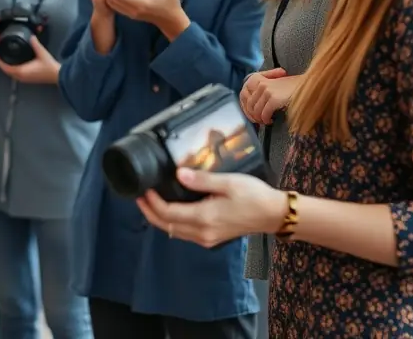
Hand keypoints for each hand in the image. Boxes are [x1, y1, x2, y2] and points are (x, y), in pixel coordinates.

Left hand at [0, 36, 59, 83]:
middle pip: (5, 70)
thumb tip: (31, 36)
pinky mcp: (26, 78)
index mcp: (21, 71)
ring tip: (1, 55)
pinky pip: (14, 73)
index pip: (5, 67)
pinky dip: (10, 67)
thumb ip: (35, 44)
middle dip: (0, 61)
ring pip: (9, 72)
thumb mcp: (42, 53)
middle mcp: (20, 76)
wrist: (58, 75)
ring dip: (4, 65)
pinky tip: (11, 61)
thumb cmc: (49, 66)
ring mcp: (23, 78)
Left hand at [137, 168, 288, 247]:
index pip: (168, 213)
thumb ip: (201, 180)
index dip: (152, 202)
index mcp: (203, 218)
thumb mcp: (227, 183)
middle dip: (149, 212)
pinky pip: (184, 233)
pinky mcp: (212, 238)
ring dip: (159, 218)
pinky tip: (170, 210)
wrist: (274, 215)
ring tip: (149, 202)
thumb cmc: (253, 196)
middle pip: (166, 225)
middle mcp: (202, 232)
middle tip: (138, 196)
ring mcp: (207, 238)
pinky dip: (172, 222)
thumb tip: (178, 174)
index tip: (143, 188)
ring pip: (174, 231)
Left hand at [241, 68, 297, 124]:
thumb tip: (250, 108)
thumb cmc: (291, 88)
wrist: (308, 85)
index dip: (245, 107)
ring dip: (260, 119)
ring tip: (266, 121)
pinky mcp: (273, 98)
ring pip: (256, 110)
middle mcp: (260, 84)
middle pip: (249, 105)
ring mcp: (266, 90)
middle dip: (253, 115)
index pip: (243, 95)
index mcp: (257, 79)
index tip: (251, 114)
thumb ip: (260, 92)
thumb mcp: (273, 85)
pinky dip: (266, 120)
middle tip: (260, 121)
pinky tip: (271, 120)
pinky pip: (264, 113)